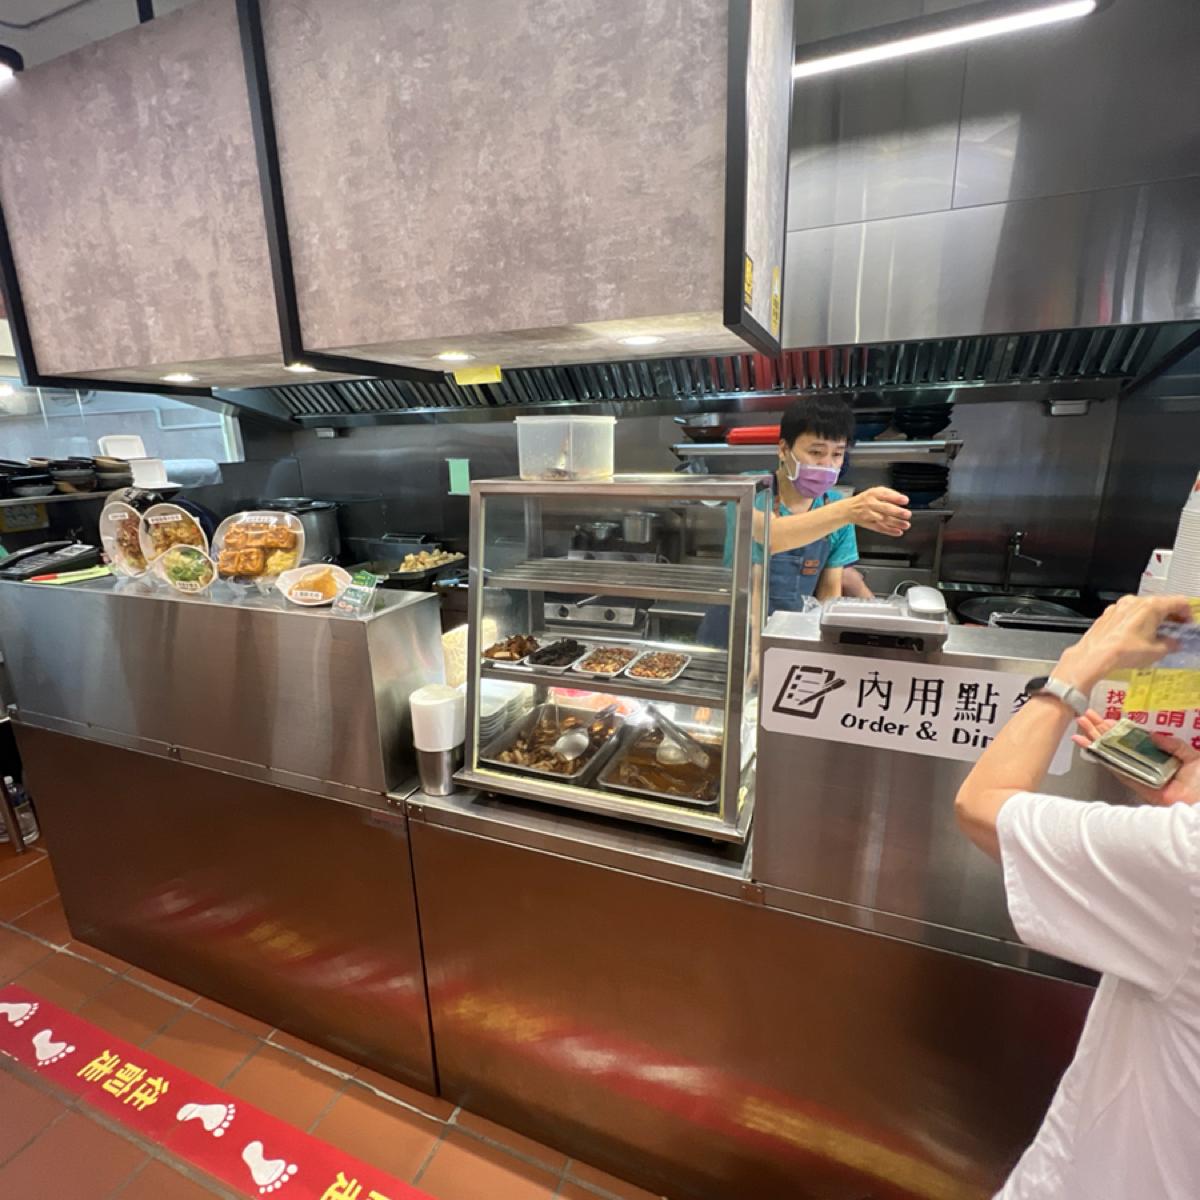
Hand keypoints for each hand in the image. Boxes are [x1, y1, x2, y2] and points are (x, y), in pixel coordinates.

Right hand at [844, 488, 911, 537]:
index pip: (885, 495)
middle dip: (897, 512)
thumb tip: (902, 498)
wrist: (848, 509)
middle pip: (885, 508)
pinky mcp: (868, 524)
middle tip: (907, 514)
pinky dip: (889, 531)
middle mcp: (870, 504)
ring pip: (883, 520)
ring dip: (896, 523)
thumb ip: (888, 493)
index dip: (896, 498)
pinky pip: (880, 528)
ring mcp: (869, 515)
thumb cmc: (865, 500)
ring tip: (906, 525)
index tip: (905, 500)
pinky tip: (898, 532)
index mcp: (872, 494)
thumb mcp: (874, 491)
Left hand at [1055, 594, 1193, 692]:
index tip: (1188, 623)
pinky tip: (1137, 636)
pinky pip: (1128, 614)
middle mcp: (1134, 602)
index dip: (1188, 613)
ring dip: (1153, 619)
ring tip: (1157, 635)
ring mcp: (1119, 607)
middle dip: (1170, 617)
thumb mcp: (1157, 651)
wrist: (1094, 655)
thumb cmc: (1123, 651)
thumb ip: (1171, 644)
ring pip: (1143, 608)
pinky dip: (1136, 622)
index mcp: (1151, 606)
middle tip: (1176, 629)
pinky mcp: (1108, 614)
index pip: (1179, 602)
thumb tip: (1173, 643)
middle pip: (1160, 603)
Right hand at [1073, 709, 1199, 806]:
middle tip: (1085, 717)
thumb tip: (1153, 735)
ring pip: (1111, 754)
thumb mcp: (1192, 757)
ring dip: (1094, 739)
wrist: (1198, 803)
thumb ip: (1173, 745)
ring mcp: (1137, 773)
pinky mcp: (1133, 783)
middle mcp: (1144, 764)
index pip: (1133, 739)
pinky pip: (1115, 768)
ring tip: (1080, 726)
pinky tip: (1090, 747)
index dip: (1119, 728)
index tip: (1106, 718)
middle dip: (1100, 729)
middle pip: (1116, 744)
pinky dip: (1101, 758)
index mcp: (1158, 756)